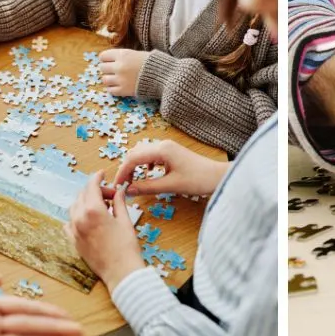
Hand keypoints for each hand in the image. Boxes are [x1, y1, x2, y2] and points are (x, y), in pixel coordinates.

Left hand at [62, 173, 143, 287]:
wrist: (120, 272)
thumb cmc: (126, 246)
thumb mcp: (125, 220)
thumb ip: (119, 202)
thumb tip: (119, 191)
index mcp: (93, 210)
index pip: (91, 186)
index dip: (97, 178)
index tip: (102, 174)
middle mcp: (80, 219)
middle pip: (82, 195)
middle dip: (95, 191)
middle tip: (110, 195)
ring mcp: (75, 231)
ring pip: (74, 208)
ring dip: (85, 202)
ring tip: (101, 207)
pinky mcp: (74, 242)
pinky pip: (69, 223)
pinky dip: (77, 217)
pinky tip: (89, 219)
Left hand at [98, 48, 148, 95]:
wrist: (163, 76)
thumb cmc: (152, 62)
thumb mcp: (137, 54)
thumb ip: (124, 56)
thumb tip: (112, 59)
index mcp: (122, 55)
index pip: (103, 56)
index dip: (105, 59)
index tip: (108, 61)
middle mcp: (119, 66)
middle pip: (102, 68)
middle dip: (107, 69)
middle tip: (113, 70)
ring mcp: (120, 79)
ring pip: (104, 79)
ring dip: (109, 79)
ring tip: (116, 79)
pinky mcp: (124, 90)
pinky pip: (110, 90)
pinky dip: (113, 88)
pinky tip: (119, 86)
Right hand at [112, 139, 227, 196]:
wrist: (217, 176)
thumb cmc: (197, 180)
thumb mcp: (170, 186)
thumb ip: (147, 187)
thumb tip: (128, 191)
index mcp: (162, 150)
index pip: (133, 158)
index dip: (122, 172)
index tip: (117, 186)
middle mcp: (162, 145)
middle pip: (135, 153)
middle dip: (126, 168)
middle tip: (122, 186)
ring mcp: (167, 147)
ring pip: (142, 153)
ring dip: (134, 166)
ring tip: (132, 181)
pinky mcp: (171, 152)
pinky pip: (151, 155)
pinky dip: (144, 164)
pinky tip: (147, 174)